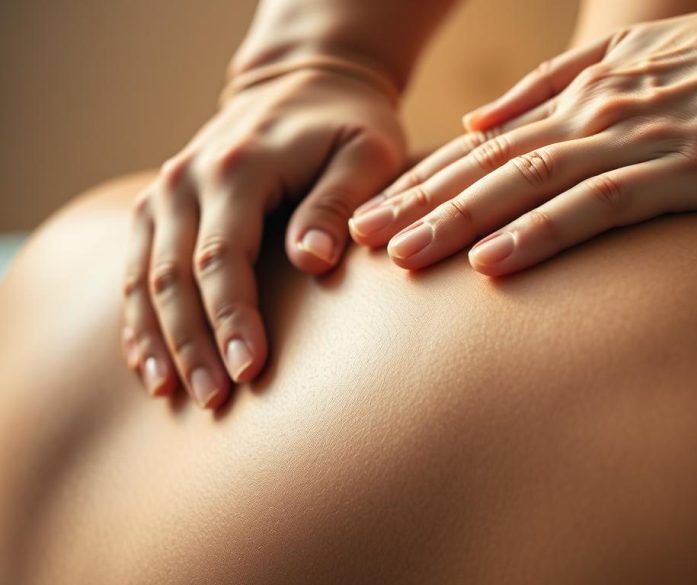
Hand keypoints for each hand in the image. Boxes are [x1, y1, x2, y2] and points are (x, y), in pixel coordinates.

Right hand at [121, 68, 404, 407]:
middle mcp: (187, 180)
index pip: (223, 258)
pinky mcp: (160, 207)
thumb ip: (339, 202)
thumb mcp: (365, 151)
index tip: (249, 371)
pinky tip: (150, 364)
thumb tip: (313, 260)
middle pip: (174, 276)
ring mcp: (165, 192)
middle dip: (192, 344)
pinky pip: (136, 269)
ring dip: (159, 339)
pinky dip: (140, 319)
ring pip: (145, 278)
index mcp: (239, 168)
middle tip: (213, 400)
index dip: (232, 319)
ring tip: (173, 395)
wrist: (304, 81)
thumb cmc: (348, 124)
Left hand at [347, 0, 696, 274]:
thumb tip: (483, 119)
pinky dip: (539, 233)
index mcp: (586, 89)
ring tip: (400, 258)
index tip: (377, 209)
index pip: (489, 142)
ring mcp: (636, 141)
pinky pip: (595, 207)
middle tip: (358, 241)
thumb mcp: (634, 58)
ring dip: (459, 222)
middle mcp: (597, 113)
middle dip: (420, 204)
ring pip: (525, 185)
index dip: (429, 178)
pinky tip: (495, 263)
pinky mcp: (681, 172)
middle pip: (489, 165)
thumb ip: (556, 84)